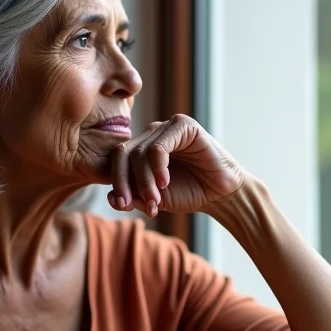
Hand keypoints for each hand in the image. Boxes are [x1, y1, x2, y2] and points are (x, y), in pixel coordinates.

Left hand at [107, 114, 244, 216]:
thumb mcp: (154, 200)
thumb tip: (110, 198)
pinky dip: (158, 168)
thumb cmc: (188, 193)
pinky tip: (165, 183)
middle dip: (125, 182)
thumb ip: (133, 198)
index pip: (117, 160)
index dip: (116, 182)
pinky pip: (159, 147)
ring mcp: (166, 128)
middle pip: (123, 153)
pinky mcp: (183, 126)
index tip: (122, 205)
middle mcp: (150, 135)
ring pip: (140, 152)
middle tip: (134, 203)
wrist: (220, 194)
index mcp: (140, 149)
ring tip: (155, 201)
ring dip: (144, 180)